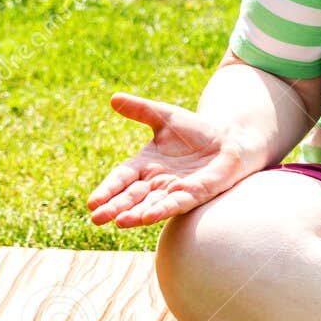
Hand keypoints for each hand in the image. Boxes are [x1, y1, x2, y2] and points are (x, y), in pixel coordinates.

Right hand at [88, 93, 251, 227]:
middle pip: (132, 196)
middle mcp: (157, 182)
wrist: (228, 139)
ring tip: (118, 222)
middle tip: (97, 218)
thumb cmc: (195, 130)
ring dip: (135, 214)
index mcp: (145, 165)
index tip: (92, 202)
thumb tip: (113, 98)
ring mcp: (176, 190)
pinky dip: (162, 210)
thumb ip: (141, 110)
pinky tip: (147, 218)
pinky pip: (177, 204)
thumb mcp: (165, 116)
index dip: (108, 190)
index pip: (121, 179)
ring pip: (151, 205)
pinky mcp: (196, 193)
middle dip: (115, 207)